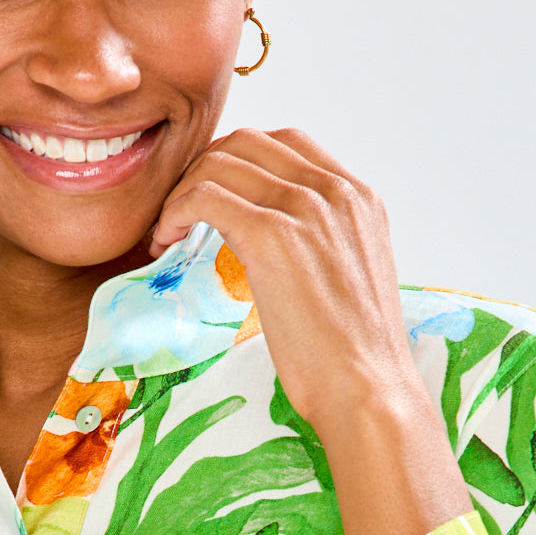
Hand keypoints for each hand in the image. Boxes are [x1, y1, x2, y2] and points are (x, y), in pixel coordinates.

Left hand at [149, 128, 420, 432]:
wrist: (369, 391)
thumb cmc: (355, 358)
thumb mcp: (348, 280)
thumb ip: (321, 246)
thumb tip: (276, 249)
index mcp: (360, 199)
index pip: (286, 145)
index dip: (237, 163)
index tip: (212, 197)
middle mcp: (337, 193)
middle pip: (248, 143)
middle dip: (203, 170)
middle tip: (180, 212)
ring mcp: (307, 209)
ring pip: (221, 164)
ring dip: (182, 191)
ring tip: (168, 231)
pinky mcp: (273, 237)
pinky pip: (204, 196)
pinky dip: (175, 211)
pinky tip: (166, 239)